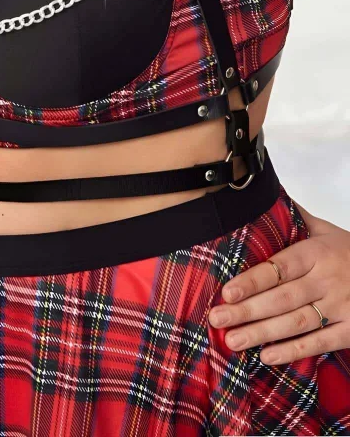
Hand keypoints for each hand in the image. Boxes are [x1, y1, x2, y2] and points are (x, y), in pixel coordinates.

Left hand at [208, 203, 349, 364]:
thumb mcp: (326, 230)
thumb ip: (294, 219)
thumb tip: (258, 198)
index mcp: (317, 252)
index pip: (279, 268)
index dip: (252, 281)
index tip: (227, 292)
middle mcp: (328, 280)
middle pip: (282, 298)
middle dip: (247, 310)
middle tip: (217, 319)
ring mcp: (341, 306)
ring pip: (296, 322)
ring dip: (263, 333)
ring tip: (233, 340)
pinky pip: (320, 343)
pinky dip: (293, 351)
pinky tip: (267, 356)